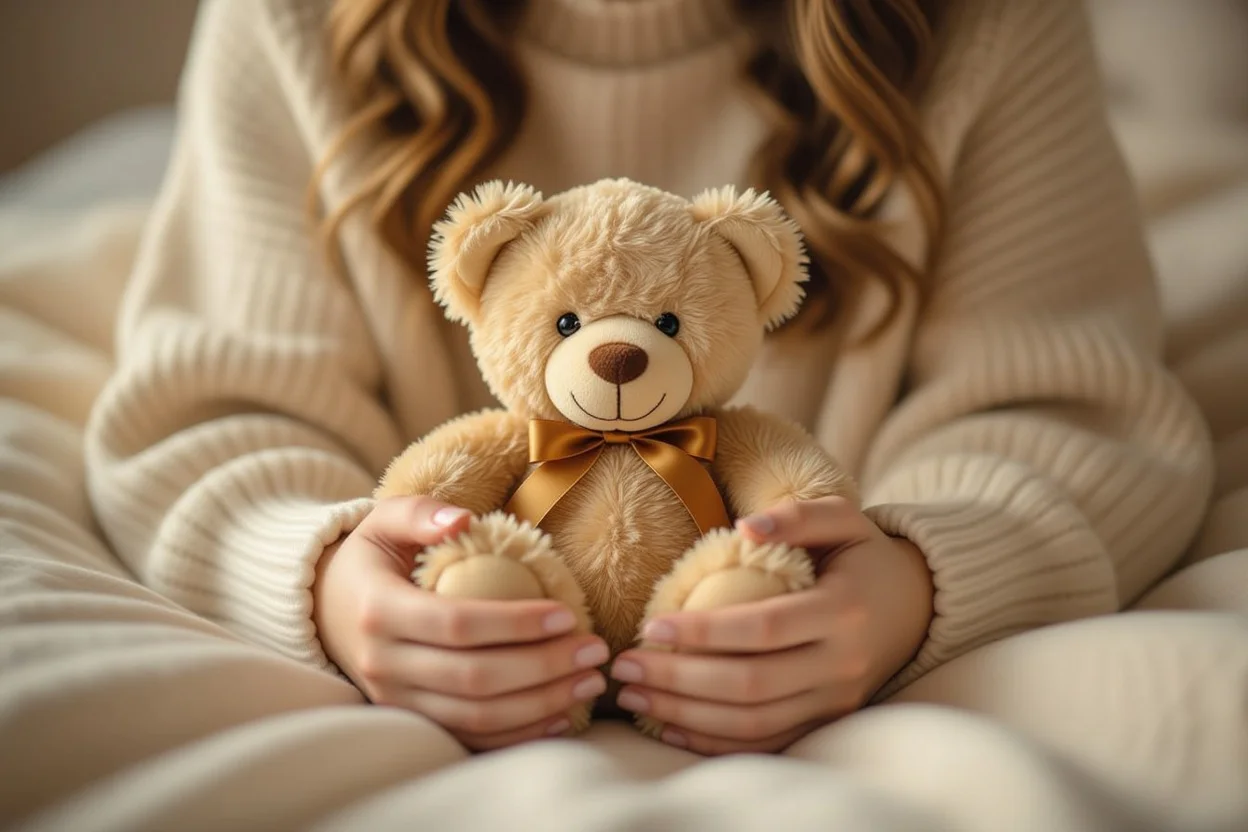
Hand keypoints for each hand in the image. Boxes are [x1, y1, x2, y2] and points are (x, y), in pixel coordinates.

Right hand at [313, 495, 609, 750]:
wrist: (326, 609)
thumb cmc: (373, 558)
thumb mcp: (385, 521)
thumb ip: (421, 512)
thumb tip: (462, 519)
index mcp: (378, 611)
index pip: (457, 624)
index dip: (516, 624)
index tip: (568, 614)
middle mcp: (382, 665)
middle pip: (474, 679)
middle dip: (544, 668)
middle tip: (595, 650)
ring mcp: (396, 701)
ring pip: (477, 717)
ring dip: (541, 704)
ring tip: (590, 681)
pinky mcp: (412, 722)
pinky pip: (472, 738)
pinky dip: (520, 733)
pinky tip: (562, 714)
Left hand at [609, 496, 933, 755]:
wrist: (918, 605)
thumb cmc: (863, 556)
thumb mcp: (843, 518)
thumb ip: (797, 515)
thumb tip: (745, 527)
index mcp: (843, 611)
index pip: (763, 629)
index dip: (704, 632)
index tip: (651, 626)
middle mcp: (842, 665)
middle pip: (751, 685)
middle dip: (679, 679)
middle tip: (625, 665)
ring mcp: (836, 702)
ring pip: (752, 723)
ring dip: (685, 714)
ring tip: (633, 694)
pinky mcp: (827, 722)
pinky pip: (765, 743)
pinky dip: (714, 741)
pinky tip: (670, 726)